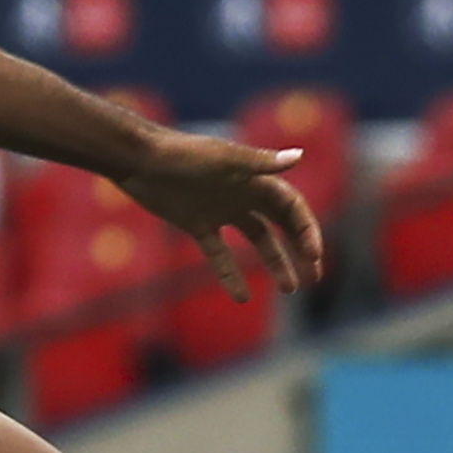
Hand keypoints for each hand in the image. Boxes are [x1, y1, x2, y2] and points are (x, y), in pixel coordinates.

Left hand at [119, 132, 323, 301]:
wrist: (138, 159)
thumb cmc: (182, 154)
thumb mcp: (224, 160)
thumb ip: (261, 162)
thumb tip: (299, 156)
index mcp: (254, 179)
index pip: (292, 208)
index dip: (307, 230)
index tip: (313, 256)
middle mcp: (243, 195)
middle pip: (282, 225)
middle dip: (301, 249)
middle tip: (314, 276)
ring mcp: (221, 211)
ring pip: (257, 240)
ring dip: (275, 263)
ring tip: (289, 290)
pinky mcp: (197, 224)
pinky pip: (219, 254)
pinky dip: (230, 275)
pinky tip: (241, 298)